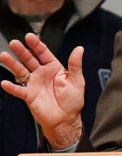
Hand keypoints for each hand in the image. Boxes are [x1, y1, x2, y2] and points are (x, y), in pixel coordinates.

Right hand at [0, 33, 84, 148]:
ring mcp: (34, 84)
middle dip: (21, 51)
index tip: (29, 37)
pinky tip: (5, 83)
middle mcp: (42, 74)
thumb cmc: (73, 101)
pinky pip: (18, 90)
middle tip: (14, 43)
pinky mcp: (29, 95)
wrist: (67, 119)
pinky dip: (11, 87)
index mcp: (54, 68)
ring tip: (4, 55)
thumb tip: (79, 49)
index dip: (36, 45)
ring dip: (12, 64)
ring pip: (20, 71)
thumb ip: (75, 65)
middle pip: (29, 59)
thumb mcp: (77, 81)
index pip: (43, 53)